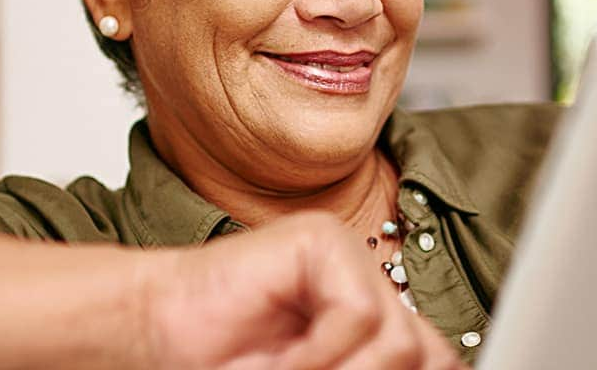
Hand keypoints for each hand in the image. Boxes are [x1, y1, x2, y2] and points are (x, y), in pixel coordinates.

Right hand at [134, 212, 464, 368]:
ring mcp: (349, 257)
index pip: (438, 361)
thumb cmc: (224, 360)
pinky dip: (321, 352)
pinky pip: (359, 312)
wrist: (158, 332)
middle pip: (426, 355)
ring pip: (400, 340)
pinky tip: (286, 357)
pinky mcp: (321, 239)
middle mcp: (371, 285)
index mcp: (376, 323)